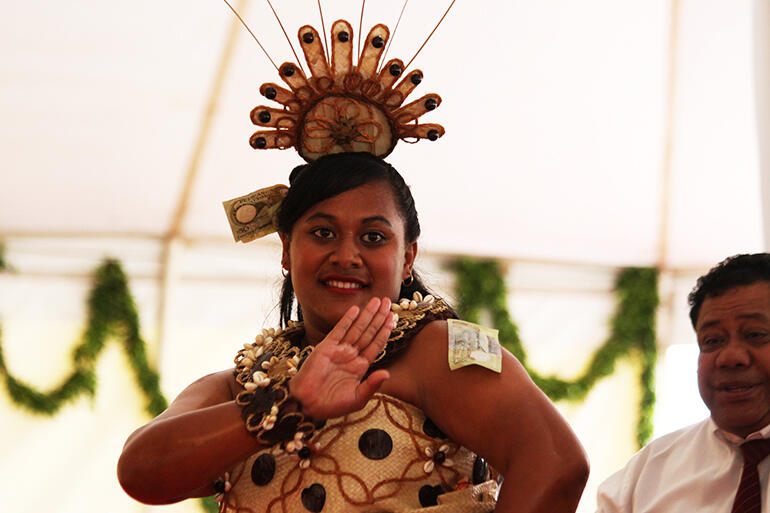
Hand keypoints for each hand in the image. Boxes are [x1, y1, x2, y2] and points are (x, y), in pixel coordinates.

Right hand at [289, 297, 393, 418]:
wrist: (308, 404)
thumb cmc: (332, 405)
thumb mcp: (357, 398)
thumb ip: (372, 385)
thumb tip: (387, 373)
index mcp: (361, 366)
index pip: (376, 344)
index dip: (385, 331)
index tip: (393, 318)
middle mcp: (351, 355)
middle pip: (369, 332)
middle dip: (379, 317)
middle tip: (388, 302)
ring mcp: (339, 350)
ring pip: (357, 329)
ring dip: (367, 315)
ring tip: (377, 301)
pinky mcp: (326, 347)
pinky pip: (339, 331)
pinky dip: (347, 320)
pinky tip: (356, 310)